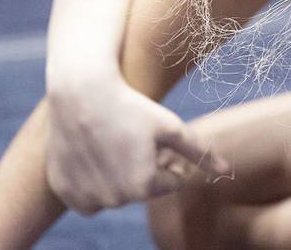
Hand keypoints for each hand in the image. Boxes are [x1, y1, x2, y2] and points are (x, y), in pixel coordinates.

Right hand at [44, 72, 230, 214]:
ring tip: (114, 142)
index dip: (169, 159)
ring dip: (118, 176)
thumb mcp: (171, 126)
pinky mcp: (63, 190)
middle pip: (142, 189)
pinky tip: (93, 154)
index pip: (171, 182)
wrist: (81, 92)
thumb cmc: (132, 106)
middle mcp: (114, 199)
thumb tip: (227, 171)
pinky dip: (91, 182)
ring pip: (114, 194)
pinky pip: (85, 197)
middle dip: (145, 168)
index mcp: (144, 186)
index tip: (157, 138)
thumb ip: (200, 153)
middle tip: (135, 138)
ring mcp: (85, 197)